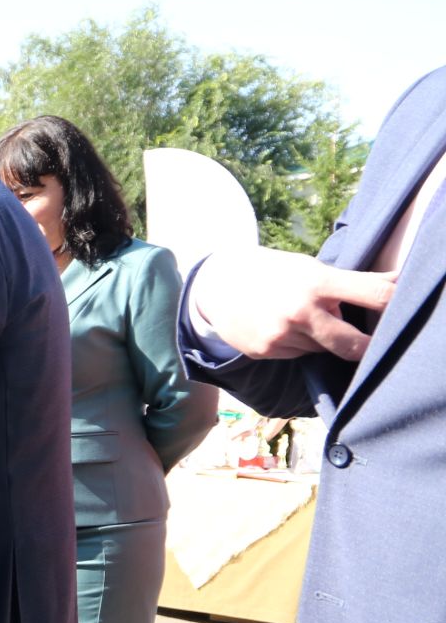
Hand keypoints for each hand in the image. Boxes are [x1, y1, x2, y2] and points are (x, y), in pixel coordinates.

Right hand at [191, 246, 394, 361]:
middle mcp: (301, 311)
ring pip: (324, 349)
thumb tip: (397, 280)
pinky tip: (282, 328)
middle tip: (370, 343)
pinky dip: (299, 345)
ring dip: (324, 340)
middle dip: (366, 347)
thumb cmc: (274, 271)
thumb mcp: (310, 268)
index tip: (403, 310)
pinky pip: (298, 355)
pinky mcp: (265, 351)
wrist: (218, 285)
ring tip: (304, 320)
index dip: (395, 303)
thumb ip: (349, 281)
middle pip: (354, 344)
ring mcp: (281, 334)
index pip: (374, 294)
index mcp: (318, 282)